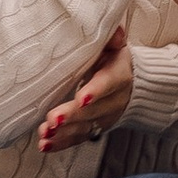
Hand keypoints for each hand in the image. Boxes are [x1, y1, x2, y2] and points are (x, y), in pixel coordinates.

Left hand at [37, 33, 133, 153]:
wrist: (132, 83)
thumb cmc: (114, 59)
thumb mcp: (115, 45)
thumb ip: (113, 37)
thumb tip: (116, 33)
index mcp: (118, 75)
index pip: (109, 83)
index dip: (96, 91)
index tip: (81, 98)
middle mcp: (114, 100)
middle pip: (93, 110)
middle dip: (72, 116)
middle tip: (52, 119)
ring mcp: (103, 117)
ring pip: (84, 128)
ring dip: (64, 133)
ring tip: (45, 133)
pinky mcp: (93, 128)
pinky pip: (78, 138)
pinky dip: (61, 143)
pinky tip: (45, 144)